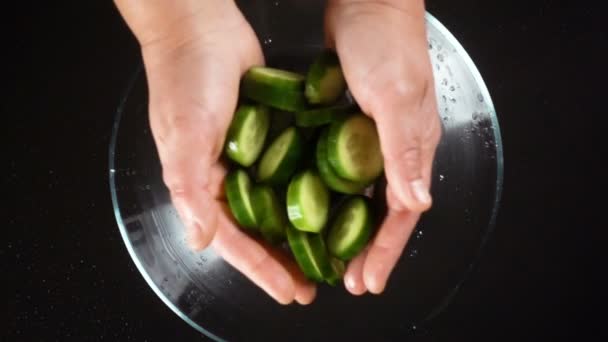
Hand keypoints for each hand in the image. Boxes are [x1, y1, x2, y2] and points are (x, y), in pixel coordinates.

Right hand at [114, 0, 314, 304]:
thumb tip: (200, 240)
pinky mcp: (266, 136)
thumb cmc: (186, 78)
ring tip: (324, 253)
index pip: (232, 240)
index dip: (261, 269)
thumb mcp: (185, 135)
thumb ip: (191, 189)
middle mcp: (223, 177)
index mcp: (200, 184)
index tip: (290, 291)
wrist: (202, 27)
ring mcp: (246, 157)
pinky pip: (287, 171)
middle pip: (256, 230)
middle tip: (312, 283)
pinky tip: (327, 202)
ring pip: (275, 206)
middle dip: (282, 260)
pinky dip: (304, 190)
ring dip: (297, 231)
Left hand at [326, 0, 441, 293]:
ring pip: (363, 193)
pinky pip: (343, 167)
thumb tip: (416, 202)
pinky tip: (313, 203)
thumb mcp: (393, 94)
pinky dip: (331, 191)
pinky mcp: (351, 122)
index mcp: (414, 144)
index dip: (386, 250)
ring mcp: (373, 134)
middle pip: (384, 210)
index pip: (403, 211)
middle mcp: (396, 146)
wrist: (367, 1)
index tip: (369, 280)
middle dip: (368, 248)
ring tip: (329, 252)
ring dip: (348, 225)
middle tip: (348, 278)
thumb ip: (403, 148)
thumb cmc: (384, 40)